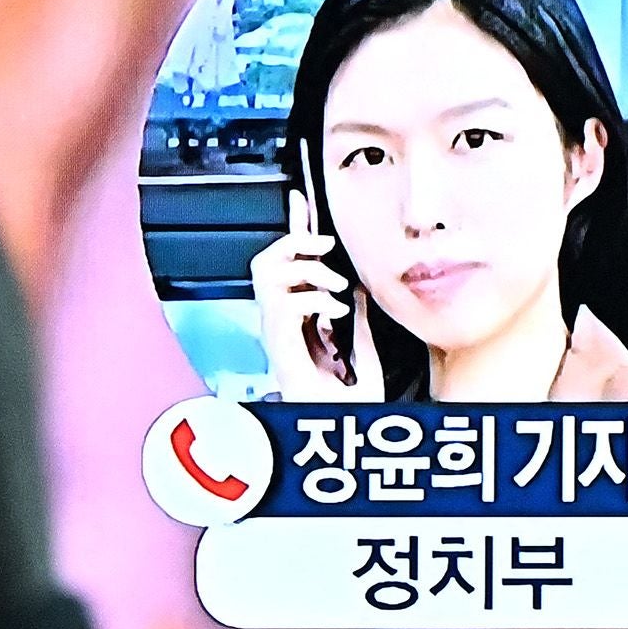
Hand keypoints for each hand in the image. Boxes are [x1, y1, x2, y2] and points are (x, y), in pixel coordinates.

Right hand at [249, 211, 360, 396]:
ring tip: (332, 286)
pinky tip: (332, 314)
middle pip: (265, 260)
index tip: (301, 200)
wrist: (342, 428)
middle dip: (296, 242)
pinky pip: (282, 304)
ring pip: (265, 273)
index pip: (290, 265)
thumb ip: (358, 322)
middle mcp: (281, 324)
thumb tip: (360, 292)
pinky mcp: (277, 347)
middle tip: (325, 247)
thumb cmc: (347, 403)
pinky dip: (311, 300)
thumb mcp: (362, 351)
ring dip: (304, 270)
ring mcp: (276, 334)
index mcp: (299, 321)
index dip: (295, 230)